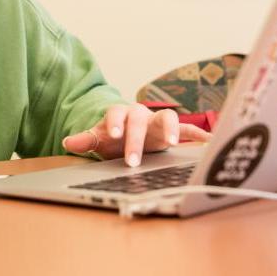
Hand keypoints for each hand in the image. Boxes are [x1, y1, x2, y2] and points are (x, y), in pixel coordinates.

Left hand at [61, 104, 210, 166]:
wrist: (128, 134)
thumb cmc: (113, 136)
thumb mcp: (99, 139)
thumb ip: (86, 139)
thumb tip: (68, 142)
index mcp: (121, 114)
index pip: (117, 114)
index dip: (115, 123)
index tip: (113, 135)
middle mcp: (141, 114)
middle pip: (140, 119)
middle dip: (136, 140)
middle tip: (132, 161)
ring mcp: (157, 121)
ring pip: (168, 117)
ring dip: (170, 128)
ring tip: (172, 142)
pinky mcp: (172, 131)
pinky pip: (187, 130)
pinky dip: (197, 134)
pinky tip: (208, 142)